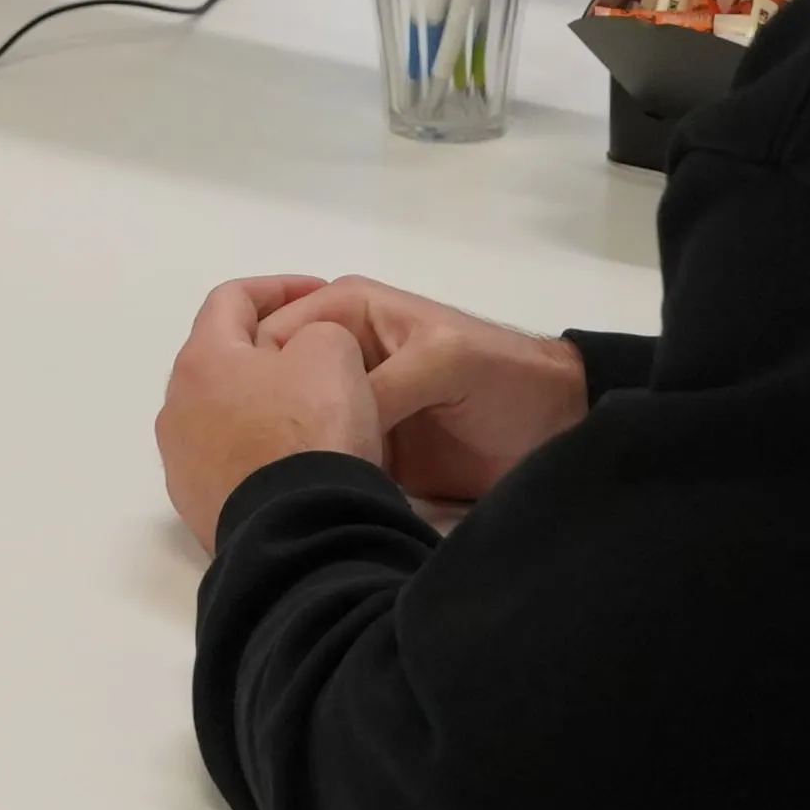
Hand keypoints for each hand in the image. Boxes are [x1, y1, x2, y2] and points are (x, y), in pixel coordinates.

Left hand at [155, 274, 388, 554]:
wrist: (297, 535)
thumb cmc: (310, 431)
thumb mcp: (331, 351)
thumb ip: (316, 332)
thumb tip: (302, 358)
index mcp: (200, 361)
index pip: (231, 299)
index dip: (279, 287)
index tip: (320, 293)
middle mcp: (176, 409)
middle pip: (221, 360)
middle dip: (268, 349)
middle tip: (316, 353)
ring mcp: (182, 464)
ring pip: (223, 414)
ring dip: (261, 404)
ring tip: (310, 413)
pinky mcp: (198, 508)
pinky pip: (230, 462)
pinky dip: (259, 451)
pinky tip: (296, 463)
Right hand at [256, 275, 590, 507]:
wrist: (554, 430)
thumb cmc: (504, 378)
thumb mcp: (443, 363)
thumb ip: (381, 385)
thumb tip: (318, 425)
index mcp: (348, 311)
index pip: (274, 335)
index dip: (259, 374)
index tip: (255, 424)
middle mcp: (340, 353)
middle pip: (274, 382)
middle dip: (264, 417)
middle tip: (261, 463)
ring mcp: (350, 404)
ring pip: (293, 423)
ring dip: (284, 452)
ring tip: (276, 486)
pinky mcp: (363, 448)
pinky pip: (322, 458)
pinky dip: (311, 475)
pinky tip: (300, 498)